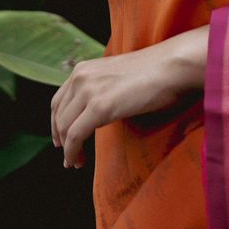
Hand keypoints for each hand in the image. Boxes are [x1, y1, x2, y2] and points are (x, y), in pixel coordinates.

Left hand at [50, 38, 192, 168]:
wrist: (172, 66)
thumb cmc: (154, 73)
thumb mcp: (117, 77)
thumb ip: (101, 89)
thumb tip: (95, 113)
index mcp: (84, 68)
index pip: (58, 100)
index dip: (56, 123)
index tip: (61, 140)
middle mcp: (81, 76)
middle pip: (58, 115)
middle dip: (61, 139)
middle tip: (69, 156)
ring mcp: (89, 90)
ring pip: (65, 128)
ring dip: (68, 149)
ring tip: (76, 162)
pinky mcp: (100, 106)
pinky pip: (75, 136)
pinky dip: (72, 152)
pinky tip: (78, 162)